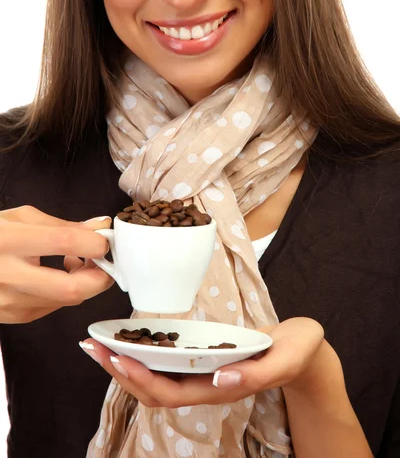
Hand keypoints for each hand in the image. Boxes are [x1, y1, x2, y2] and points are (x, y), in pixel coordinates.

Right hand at [0, 205, 113, 323]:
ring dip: (84, 282)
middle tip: (105, 260)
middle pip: (72, 288)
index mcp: (8, 240)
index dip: (95, 242)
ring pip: (68, 300)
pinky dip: (66, 290)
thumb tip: (100, 226)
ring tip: (76, 260)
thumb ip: (62, 225)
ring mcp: (9, 302)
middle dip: (101, 276)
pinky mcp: (14, 316)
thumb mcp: (19, 217)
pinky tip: (57, 273)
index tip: (106, 238)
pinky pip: (54, 306)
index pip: (64, 242)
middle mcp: (7, 275)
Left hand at [81, 317, 324, 407]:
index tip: (116, 358)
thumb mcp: (285, 358)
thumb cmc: (297, 352)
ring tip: (100, 344)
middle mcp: (207, 385)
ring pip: (156, 378)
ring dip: (126, 364)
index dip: (140, 379)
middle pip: (154, 389)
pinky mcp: (204, 360)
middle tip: (92, 346)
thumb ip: (257, 373)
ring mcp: (204, 374)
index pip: (171, 392)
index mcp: (222, 387)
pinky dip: (144, 353)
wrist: (304, 349)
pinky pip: (168, 363)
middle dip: (121, 371)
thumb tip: (221, 378)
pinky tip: (130, 340)